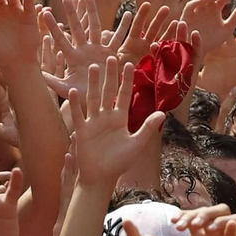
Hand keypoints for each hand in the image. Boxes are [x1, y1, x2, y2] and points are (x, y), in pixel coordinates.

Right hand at [68, 57, 166, 187]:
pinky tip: (72, 91)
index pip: (124, 95)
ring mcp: (93, 123)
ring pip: (92, 99)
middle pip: (108, 92)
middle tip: (110, 57)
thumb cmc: (119, 163)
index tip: (129, 64)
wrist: (101, 178)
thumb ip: (147, 128)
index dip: (127, 81)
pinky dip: (76, 104)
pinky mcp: (82, 131)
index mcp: (120, 119)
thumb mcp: (136, 144)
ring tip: (92, 67)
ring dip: (92, 84)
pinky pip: (79, 115)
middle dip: (109, 76)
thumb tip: (163, 113)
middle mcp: (106, 117)